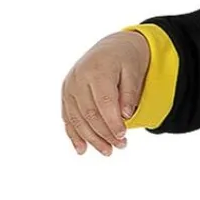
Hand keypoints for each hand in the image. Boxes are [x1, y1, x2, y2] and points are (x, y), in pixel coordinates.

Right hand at [61, 30, 149, 154]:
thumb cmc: (126, 60)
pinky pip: (68, 117)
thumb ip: (129, 93)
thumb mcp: (134, 71)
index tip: (123, 136)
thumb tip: (126, 115)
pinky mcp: (66, 94)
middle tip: (121, 146)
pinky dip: (74, 134)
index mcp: (96, 70)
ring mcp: (69, 87)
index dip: (112, 121)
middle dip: (104, 133)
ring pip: (77, 118)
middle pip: (89, 113)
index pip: (103, 102)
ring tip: (108, 151)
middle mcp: (78, 79)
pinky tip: (82, 149)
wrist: (111, 47)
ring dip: (91, 138)